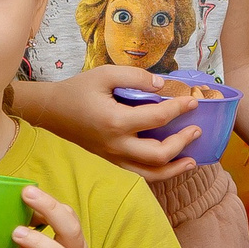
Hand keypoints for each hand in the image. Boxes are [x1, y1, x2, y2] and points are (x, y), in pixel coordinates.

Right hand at [21, 67, 203, 179]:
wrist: (51, 111)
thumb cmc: (78, 90)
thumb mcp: (105, 74)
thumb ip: (136, 77)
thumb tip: (163, 86)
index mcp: (115, 121)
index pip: (157, 118)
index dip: (179, 109)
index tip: (193, 102)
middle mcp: (116, 144)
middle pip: (158, 154)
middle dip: (181, 143)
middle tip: (197, 129)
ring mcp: (113, 156)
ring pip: (149, 173)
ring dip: (174, 169)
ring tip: (192, 162)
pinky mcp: (111, 160)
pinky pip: (138, 173)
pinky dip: (158, 172)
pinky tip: (171, 165)